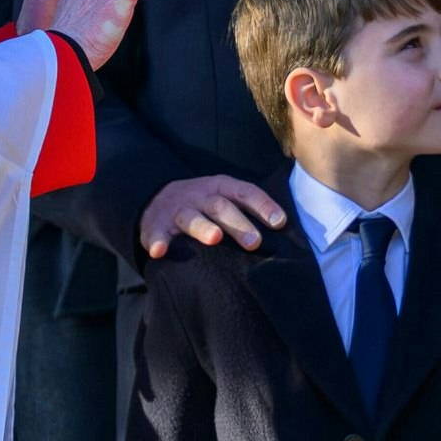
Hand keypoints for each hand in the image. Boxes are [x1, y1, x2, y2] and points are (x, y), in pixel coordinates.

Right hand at [140, 174, 288, 257]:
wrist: (158, 199)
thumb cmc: (204, 206)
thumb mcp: (225, 199)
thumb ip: (249, 211)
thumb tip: (284, 230)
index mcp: (220, 188)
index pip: (245, 193)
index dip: (263, 206)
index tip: (279, 222)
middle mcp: (200, 196)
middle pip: (221, 207)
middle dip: (238, 224)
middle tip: (255, 242)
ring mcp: (177, 210)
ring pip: (191, 218)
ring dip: (203, 228)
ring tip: (214, 238)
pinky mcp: (156, 225)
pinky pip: (156, 234)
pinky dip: (158, 242)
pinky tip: (159, 252)